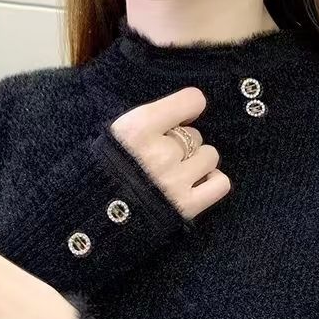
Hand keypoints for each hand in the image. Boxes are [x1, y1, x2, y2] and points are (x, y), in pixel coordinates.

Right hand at [110, 87, 231, 219]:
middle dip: (183, 145)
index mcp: (138, 128)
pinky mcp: (186, 206)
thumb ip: (150, 121)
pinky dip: (213, 182)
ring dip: (198, 163)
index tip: (179, 120)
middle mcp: (159, 152)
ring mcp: (174, 180)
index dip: (188, 110)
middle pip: (195, 135)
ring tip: (179, 173)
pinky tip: (197, 185)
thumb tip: (189, 112)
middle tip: (163, 159)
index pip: (192, 100)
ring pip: (210, 156)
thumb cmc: (106, 172)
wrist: (97, 217)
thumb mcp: (117, 135)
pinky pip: (220, 184)